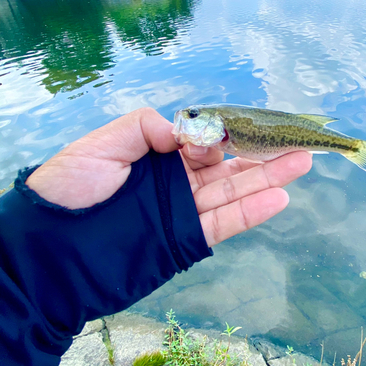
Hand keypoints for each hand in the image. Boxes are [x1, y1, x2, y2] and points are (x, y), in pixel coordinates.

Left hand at [26, 108, 311, 246]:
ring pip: (234, 191)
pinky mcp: (187, 238)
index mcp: (158, 155)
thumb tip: (187, 130)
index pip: (202, 139)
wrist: (51, 250)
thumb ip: (146, 127)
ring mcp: (185, 210)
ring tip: (302, 161)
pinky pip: (225, 222)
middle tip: (295, 140)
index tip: (232, 131)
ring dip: (268, 178)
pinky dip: (253, 212)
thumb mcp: (102, 145)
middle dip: (261, 152)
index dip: (221, 133)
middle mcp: (178, 181)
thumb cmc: (69, 189)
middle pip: (227, 164)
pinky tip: (280, 198)